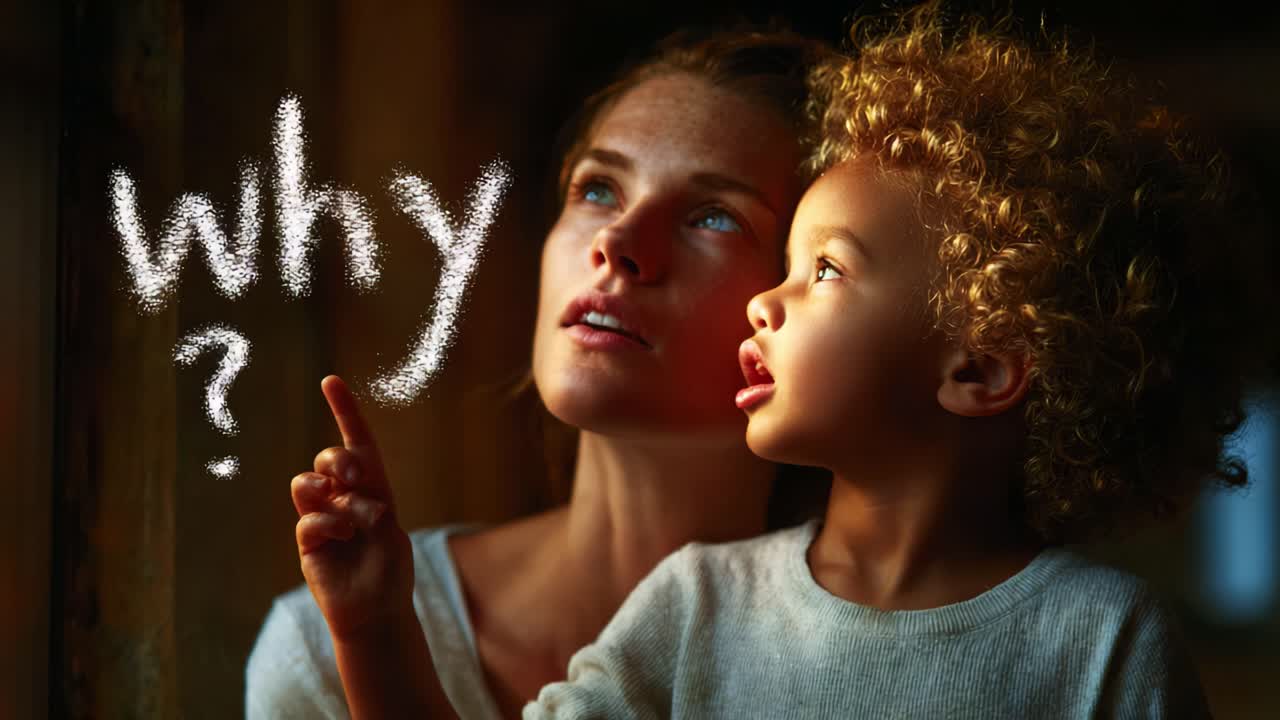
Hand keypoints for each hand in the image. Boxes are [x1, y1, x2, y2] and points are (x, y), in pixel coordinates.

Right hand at [292, 375, 414, 640]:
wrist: (377, 612)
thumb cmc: (389, 573)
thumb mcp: (392, 537)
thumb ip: (372, 513)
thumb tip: (344, 503)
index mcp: (372, 489)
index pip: (358, 442)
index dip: (345, 412)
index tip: (330, 382)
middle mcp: (344, 498)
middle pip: (329, 458)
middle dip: (338, 459)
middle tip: (355, 477)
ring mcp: (323, 518)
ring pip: (306, 483)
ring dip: (327, 490)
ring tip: (349, 515)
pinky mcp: (308, 542)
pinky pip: (308, 519)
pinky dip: (326, 523)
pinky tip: (342, 536)